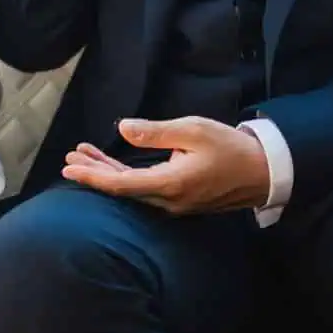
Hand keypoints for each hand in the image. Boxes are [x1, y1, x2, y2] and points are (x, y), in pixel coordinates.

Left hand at [62, 118, 270, 214]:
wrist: (264, 172)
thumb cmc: (230, 147)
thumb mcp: (193, 130)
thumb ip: (156, 132)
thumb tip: (124, 129)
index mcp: (169, 185)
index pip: (121, 185)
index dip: (93, 176)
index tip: (70, 168)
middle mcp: (168, 200)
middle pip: (122, 190)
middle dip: (93, 173)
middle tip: (68, 159)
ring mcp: (175, 203)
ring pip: (132, 190)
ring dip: (107, 173)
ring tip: (83, 157)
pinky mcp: (181, 198)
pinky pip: (145, 189)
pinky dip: (125, 176)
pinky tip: (113, 164)